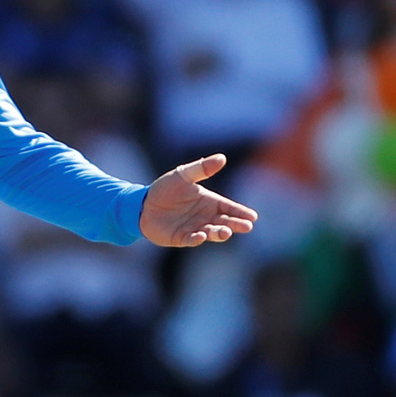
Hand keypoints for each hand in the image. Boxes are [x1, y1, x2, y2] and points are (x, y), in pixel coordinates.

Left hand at [140, 154, 256, 246]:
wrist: (142, 204)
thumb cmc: (165, 189)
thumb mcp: (183, 175)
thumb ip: (201, 168)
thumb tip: (222, 157)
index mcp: (209, 202)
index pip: (229, 207)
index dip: (241, 212)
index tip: (253, 217)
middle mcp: (205, 217)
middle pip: (225, 221)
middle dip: (236, 224)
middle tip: (246, 227)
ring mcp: (194, 228)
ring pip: (212, 232)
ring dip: (219, 233)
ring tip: (225, 231)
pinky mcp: (181, 238)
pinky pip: (192, 239)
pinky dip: (197, 239)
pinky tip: (201, 235)